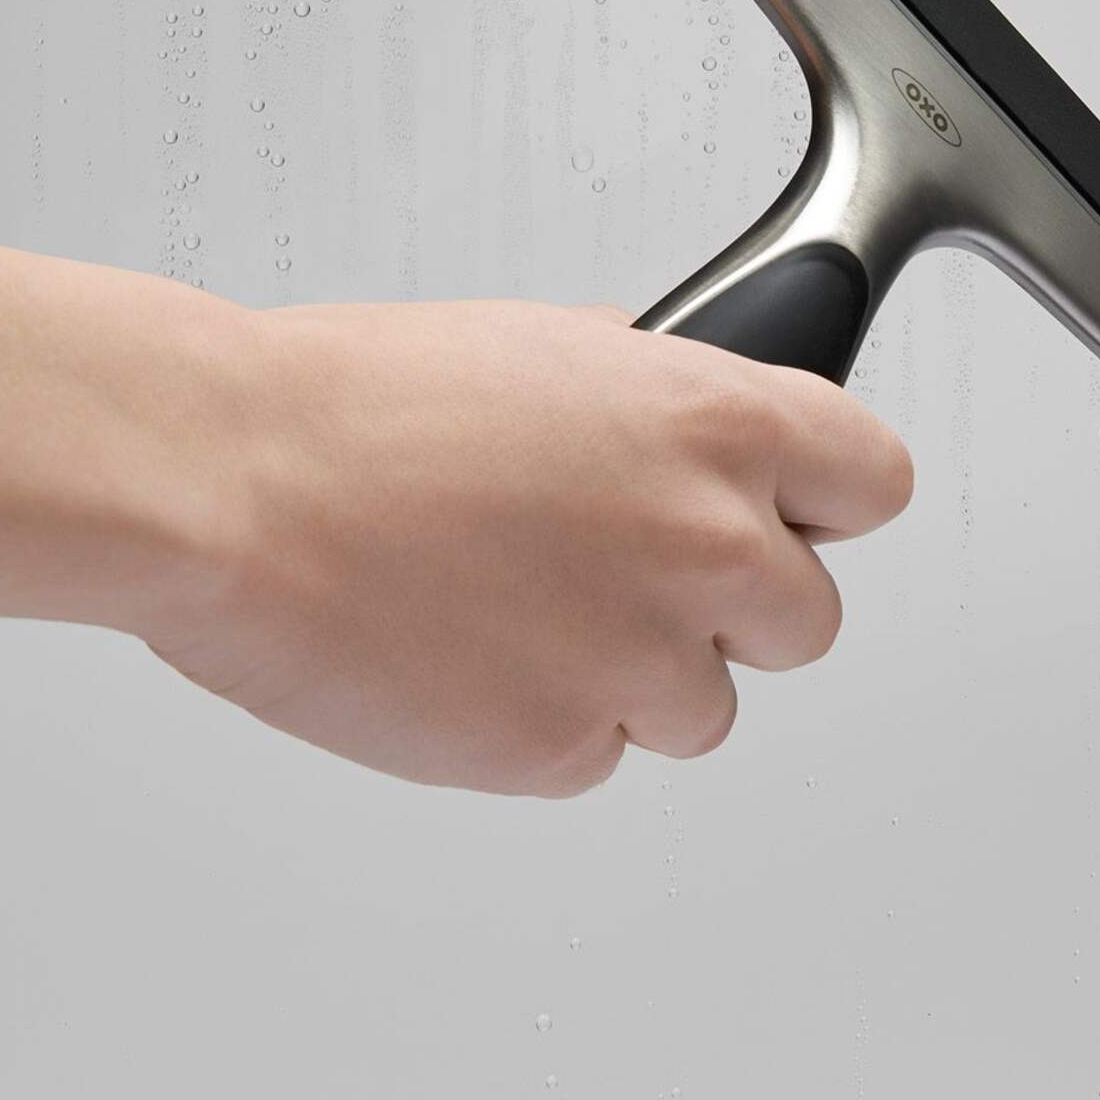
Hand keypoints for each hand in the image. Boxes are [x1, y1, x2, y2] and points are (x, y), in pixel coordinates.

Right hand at [145, 301, 914, 795]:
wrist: (226, 483)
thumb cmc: (349, 403)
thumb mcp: (535, 345)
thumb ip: (643, 389)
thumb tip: (665, 410)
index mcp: (713, 424)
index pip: (873, 482)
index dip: (825, 503)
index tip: (794, 513)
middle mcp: (702, 544)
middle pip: (807, 619)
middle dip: (731, 607)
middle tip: (630, 575)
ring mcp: (638, 660)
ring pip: (706, 709)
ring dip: (638, 677)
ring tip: (518, 612)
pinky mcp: (558, 749)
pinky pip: (597, 755)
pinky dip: (546, 723)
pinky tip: (465, 657)